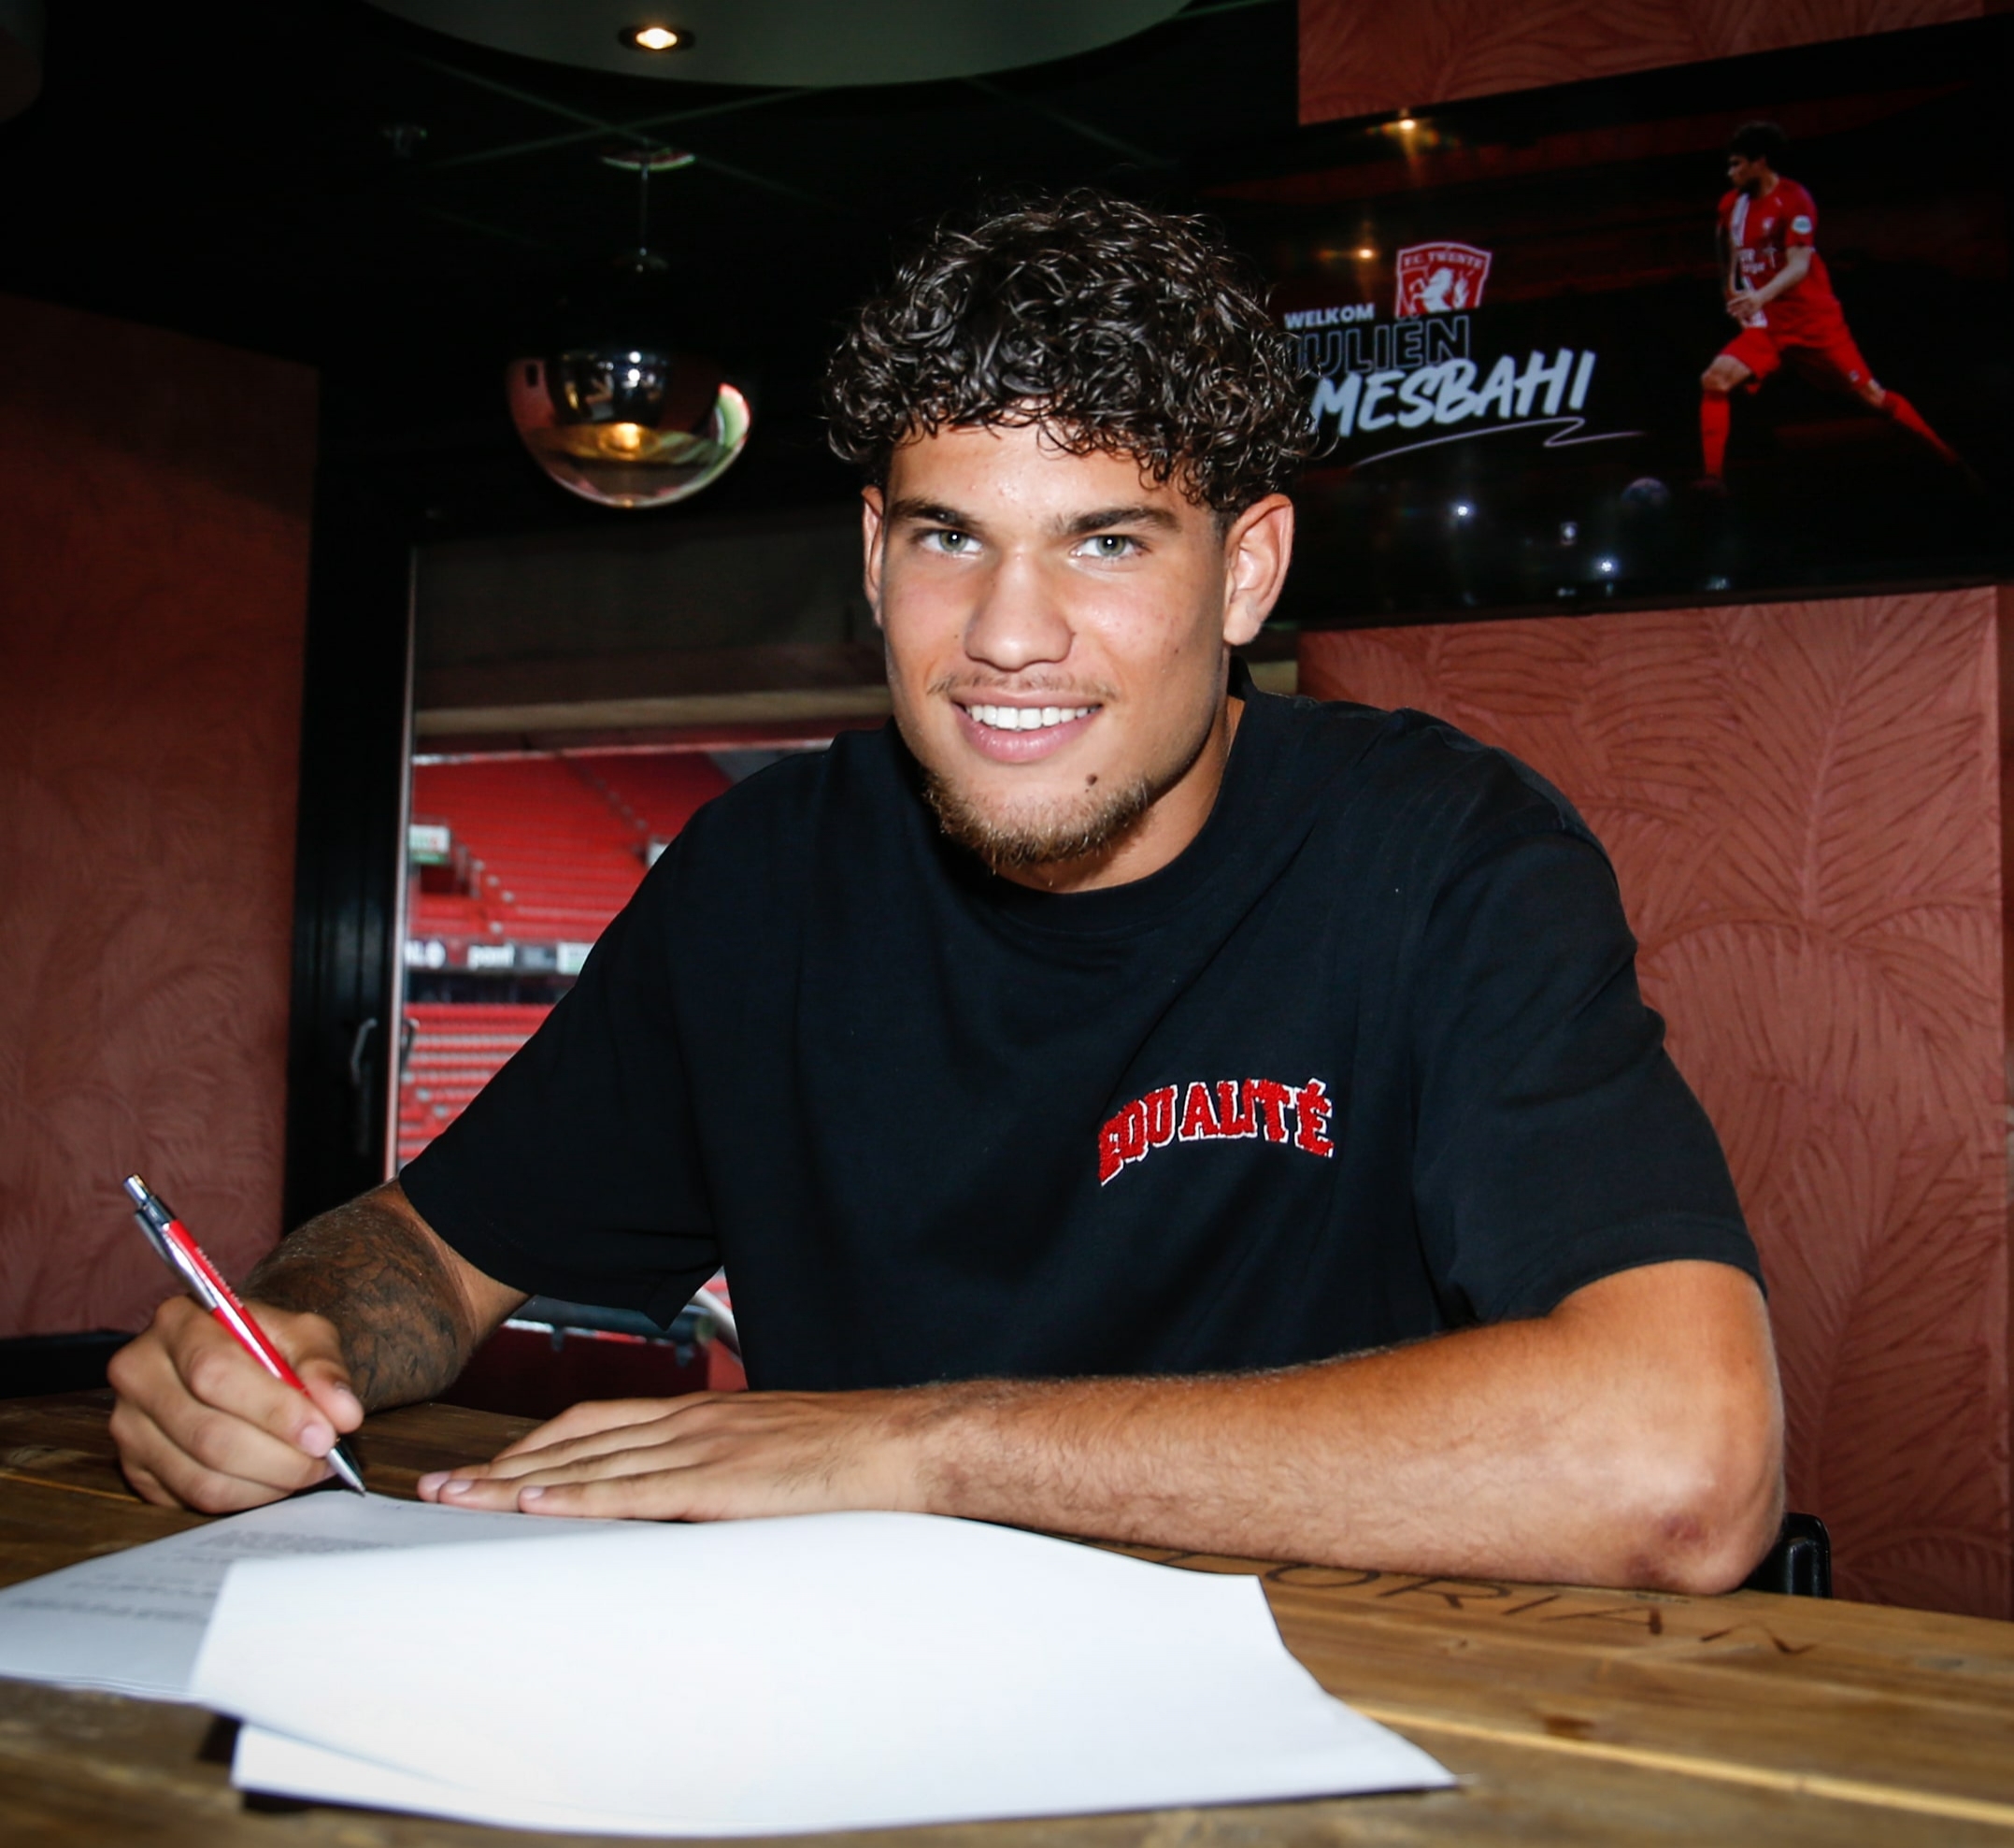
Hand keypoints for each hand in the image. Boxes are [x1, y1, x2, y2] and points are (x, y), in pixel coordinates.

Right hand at [107, 1295, 363, 1511]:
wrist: (238, 1363)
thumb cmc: (269, 1346)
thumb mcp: (303, 1336)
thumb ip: (324, 1368)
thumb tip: (343, 1413)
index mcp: (177, 1322)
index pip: (215, 1373)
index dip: (274, 1410)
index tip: (324, 1434)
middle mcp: (139, 1372)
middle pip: (207, 1433)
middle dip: (278, 1456)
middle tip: (324, 1459)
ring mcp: (129, 1424)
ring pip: (200, 1476)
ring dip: (267, 1482)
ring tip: (307, 1469)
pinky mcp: (134, 1468)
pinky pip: (192, 1499)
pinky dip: (245, 1497)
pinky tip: (274, 1480)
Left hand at [415, 1389, 930, 1520]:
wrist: (900, 1444)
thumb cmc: (847, 1455)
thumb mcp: (769, 1450)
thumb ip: (718, 1465)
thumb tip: (682, 1497)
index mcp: (700, 1411)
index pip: (595, 1420)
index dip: (533, 1442)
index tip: (484, 1465)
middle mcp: (689, 1420)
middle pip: (573, 1438)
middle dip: (499, 1463)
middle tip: (436, 1488)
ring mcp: (701, 1447)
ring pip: (588, 1462)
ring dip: (514, 1481)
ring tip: (457, 1500)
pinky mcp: (719, 1482)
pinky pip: (633, 1490)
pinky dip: (576, 1495)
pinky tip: (534, 1503)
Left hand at [1727, 289, 1763, 322]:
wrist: (1763, 296)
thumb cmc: (1752, 294)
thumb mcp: (1746, 292)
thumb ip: (1740, 293)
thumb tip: (1731, 293)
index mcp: (1747, 296)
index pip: (1738, 300)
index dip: (1732, 302)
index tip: (1727, 304)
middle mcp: (1750, 301)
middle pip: (1740, 306)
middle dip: (1733, 309)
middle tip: (1727, 311)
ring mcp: (1752, 306)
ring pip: (1744, 311)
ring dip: (1737, 313)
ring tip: (1732, 315)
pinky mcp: (1755, 310)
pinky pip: (1748, 314)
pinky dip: (1743, 315)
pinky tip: (1738, 317)